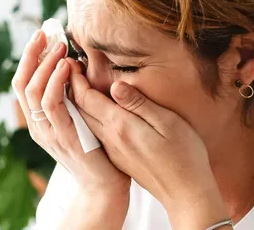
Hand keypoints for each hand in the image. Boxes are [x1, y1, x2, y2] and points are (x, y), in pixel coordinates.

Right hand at [11, 30, 130, 201]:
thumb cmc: (98, 149)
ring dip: (45, 65)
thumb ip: (74, 98)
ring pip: (34, 92)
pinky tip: (66, 67)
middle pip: (22, 83)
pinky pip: (53, 106)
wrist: (105, 186)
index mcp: (40, 120)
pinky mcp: (64, 138)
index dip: (29, 57)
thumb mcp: (82, 118)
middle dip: (32, 55)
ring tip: (60, 46)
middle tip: (46, 33)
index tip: (41, 34)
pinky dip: (57, 83)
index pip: (24, 83)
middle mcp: (39, 126)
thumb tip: (75, 66)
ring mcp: (49, 133)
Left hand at [70, 76, 228, 227]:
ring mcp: (113, 150)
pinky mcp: (119, 158)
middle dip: (71, 87)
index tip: (71, 60)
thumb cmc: (184, 155)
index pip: (87, 99)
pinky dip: (88, 116)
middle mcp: (111, 139)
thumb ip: (140, 104)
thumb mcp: (167, 123)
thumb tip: (116, 85)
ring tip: (76, 83)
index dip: (76, 78)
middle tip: (67, 66)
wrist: (186, 193)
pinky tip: (95, 109)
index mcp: (121, 127)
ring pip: (85, 122)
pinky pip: (95, 133)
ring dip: (77, 102)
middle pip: (80, 110)